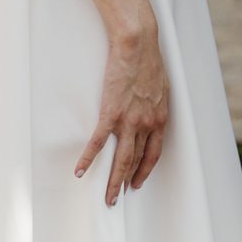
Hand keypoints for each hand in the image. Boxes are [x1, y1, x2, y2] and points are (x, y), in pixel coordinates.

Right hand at [79, 7, 170, 203]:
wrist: (138, 44)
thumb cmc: (148, 59)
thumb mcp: (161, 85)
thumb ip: (155, 102)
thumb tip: (152, 109)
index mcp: (159, 117)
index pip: (153, 152)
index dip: (145, 169)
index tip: (138, 181)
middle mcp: (147, 124)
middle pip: (137, 161)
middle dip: (128, 181)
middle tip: (119, 197)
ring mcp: (129, 121)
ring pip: (121, 160)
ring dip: (113, 181)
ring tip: (107, 197)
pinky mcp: (111, 113)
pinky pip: (98, 143)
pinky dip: (88, 159)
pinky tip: (81, 170)